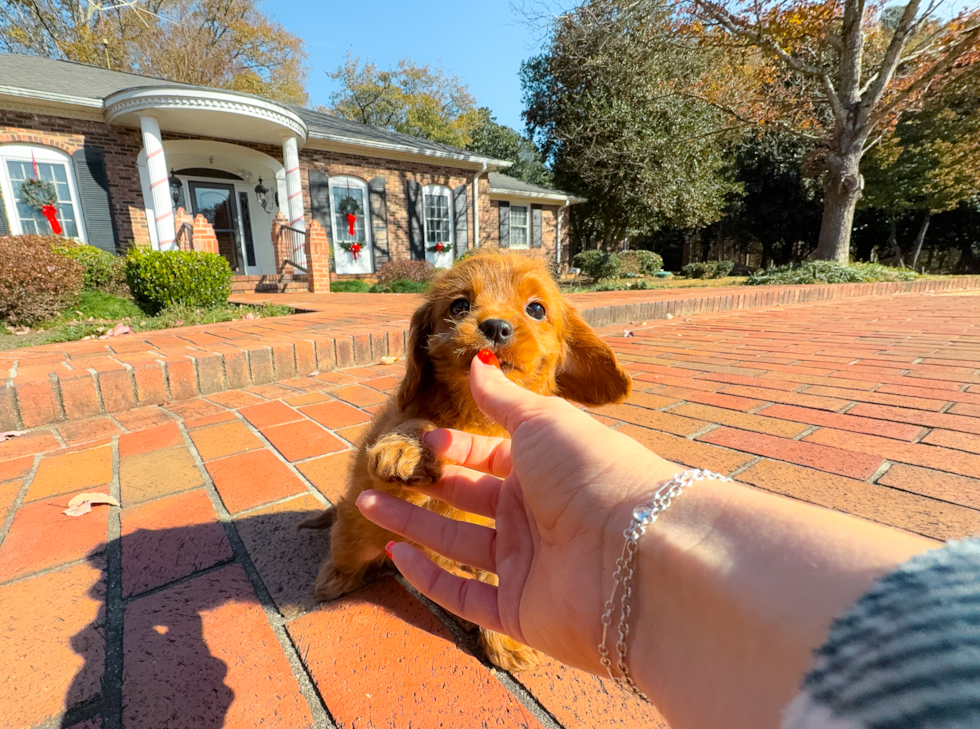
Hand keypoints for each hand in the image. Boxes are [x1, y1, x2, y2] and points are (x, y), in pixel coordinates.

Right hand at [356, 352, 680, 672]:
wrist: (638, 553)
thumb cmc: (592, 472)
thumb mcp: (543, 421)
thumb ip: (503, 399)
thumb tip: (478, 363)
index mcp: (545, 468)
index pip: (489, 456)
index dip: (455, 447)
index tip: (422, 440)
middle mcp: (535, 515)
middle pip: (468, 498)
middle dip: (425, 484)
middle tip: (381, 473)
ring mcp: (527, 565)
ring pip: (457, 544)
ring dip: (411, 525)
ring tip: (368, 503)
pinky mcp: (520, 612)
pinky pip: (465, 596)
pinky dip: (429, 578)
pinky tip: (396, 554)